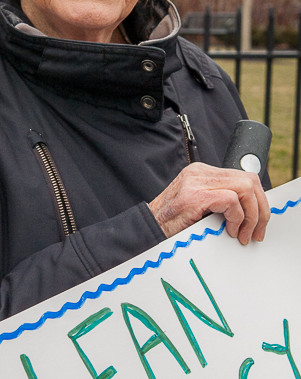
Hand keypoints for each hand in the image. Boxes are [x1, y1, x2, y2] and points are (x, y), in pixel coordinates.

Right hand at [148, 162, 270, 244]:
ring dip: (250, 216)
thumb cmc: (172, 225)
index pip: (244, 177)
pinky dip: (237, 218)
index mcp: (202, 173)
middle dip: (260, 210)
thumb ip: (220, 202)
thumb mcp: (200, 208)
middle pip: (249, 180)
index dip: (259, 202)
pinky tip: (229, 230)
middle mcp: (199, 172)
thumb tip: (251, 212)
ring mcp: (195, 182)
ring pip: (245, 188)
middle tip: (255, 232)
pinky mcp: (193, 196)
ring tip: (242, 234)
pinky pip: (231, 200)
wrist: (146, 232)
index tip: (259, 223)